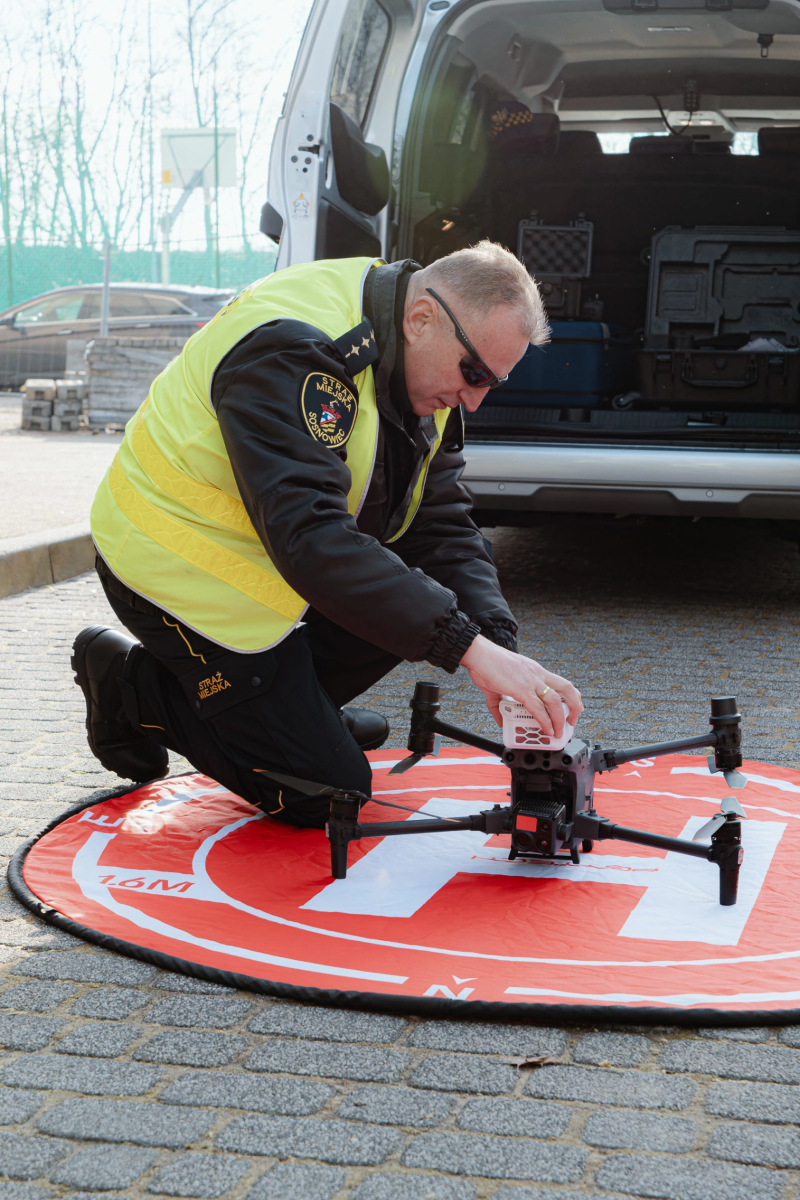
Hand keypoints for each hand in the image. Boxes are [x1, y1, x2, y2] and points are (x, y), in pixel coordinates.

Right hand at [460, 634, 582, 736]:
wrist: (478, 654)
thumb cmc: (487, 664)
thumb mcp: (497, 686)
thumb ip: (499, 706)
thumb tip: (501, 721)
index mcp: (535, 671)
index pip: (560, 684)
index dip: (569, 698)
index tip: (570, 709)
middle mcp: (537, 675)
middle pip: (567, 689)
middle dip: (575, 707)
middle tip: (572, 721)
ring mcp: (531, 681)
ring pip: (556, 701)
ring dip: (560, 719)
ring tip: (559, 731)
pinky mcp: (521, 689)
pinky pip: (538, 708)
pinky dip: (545, 721)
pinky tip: (547, 729)